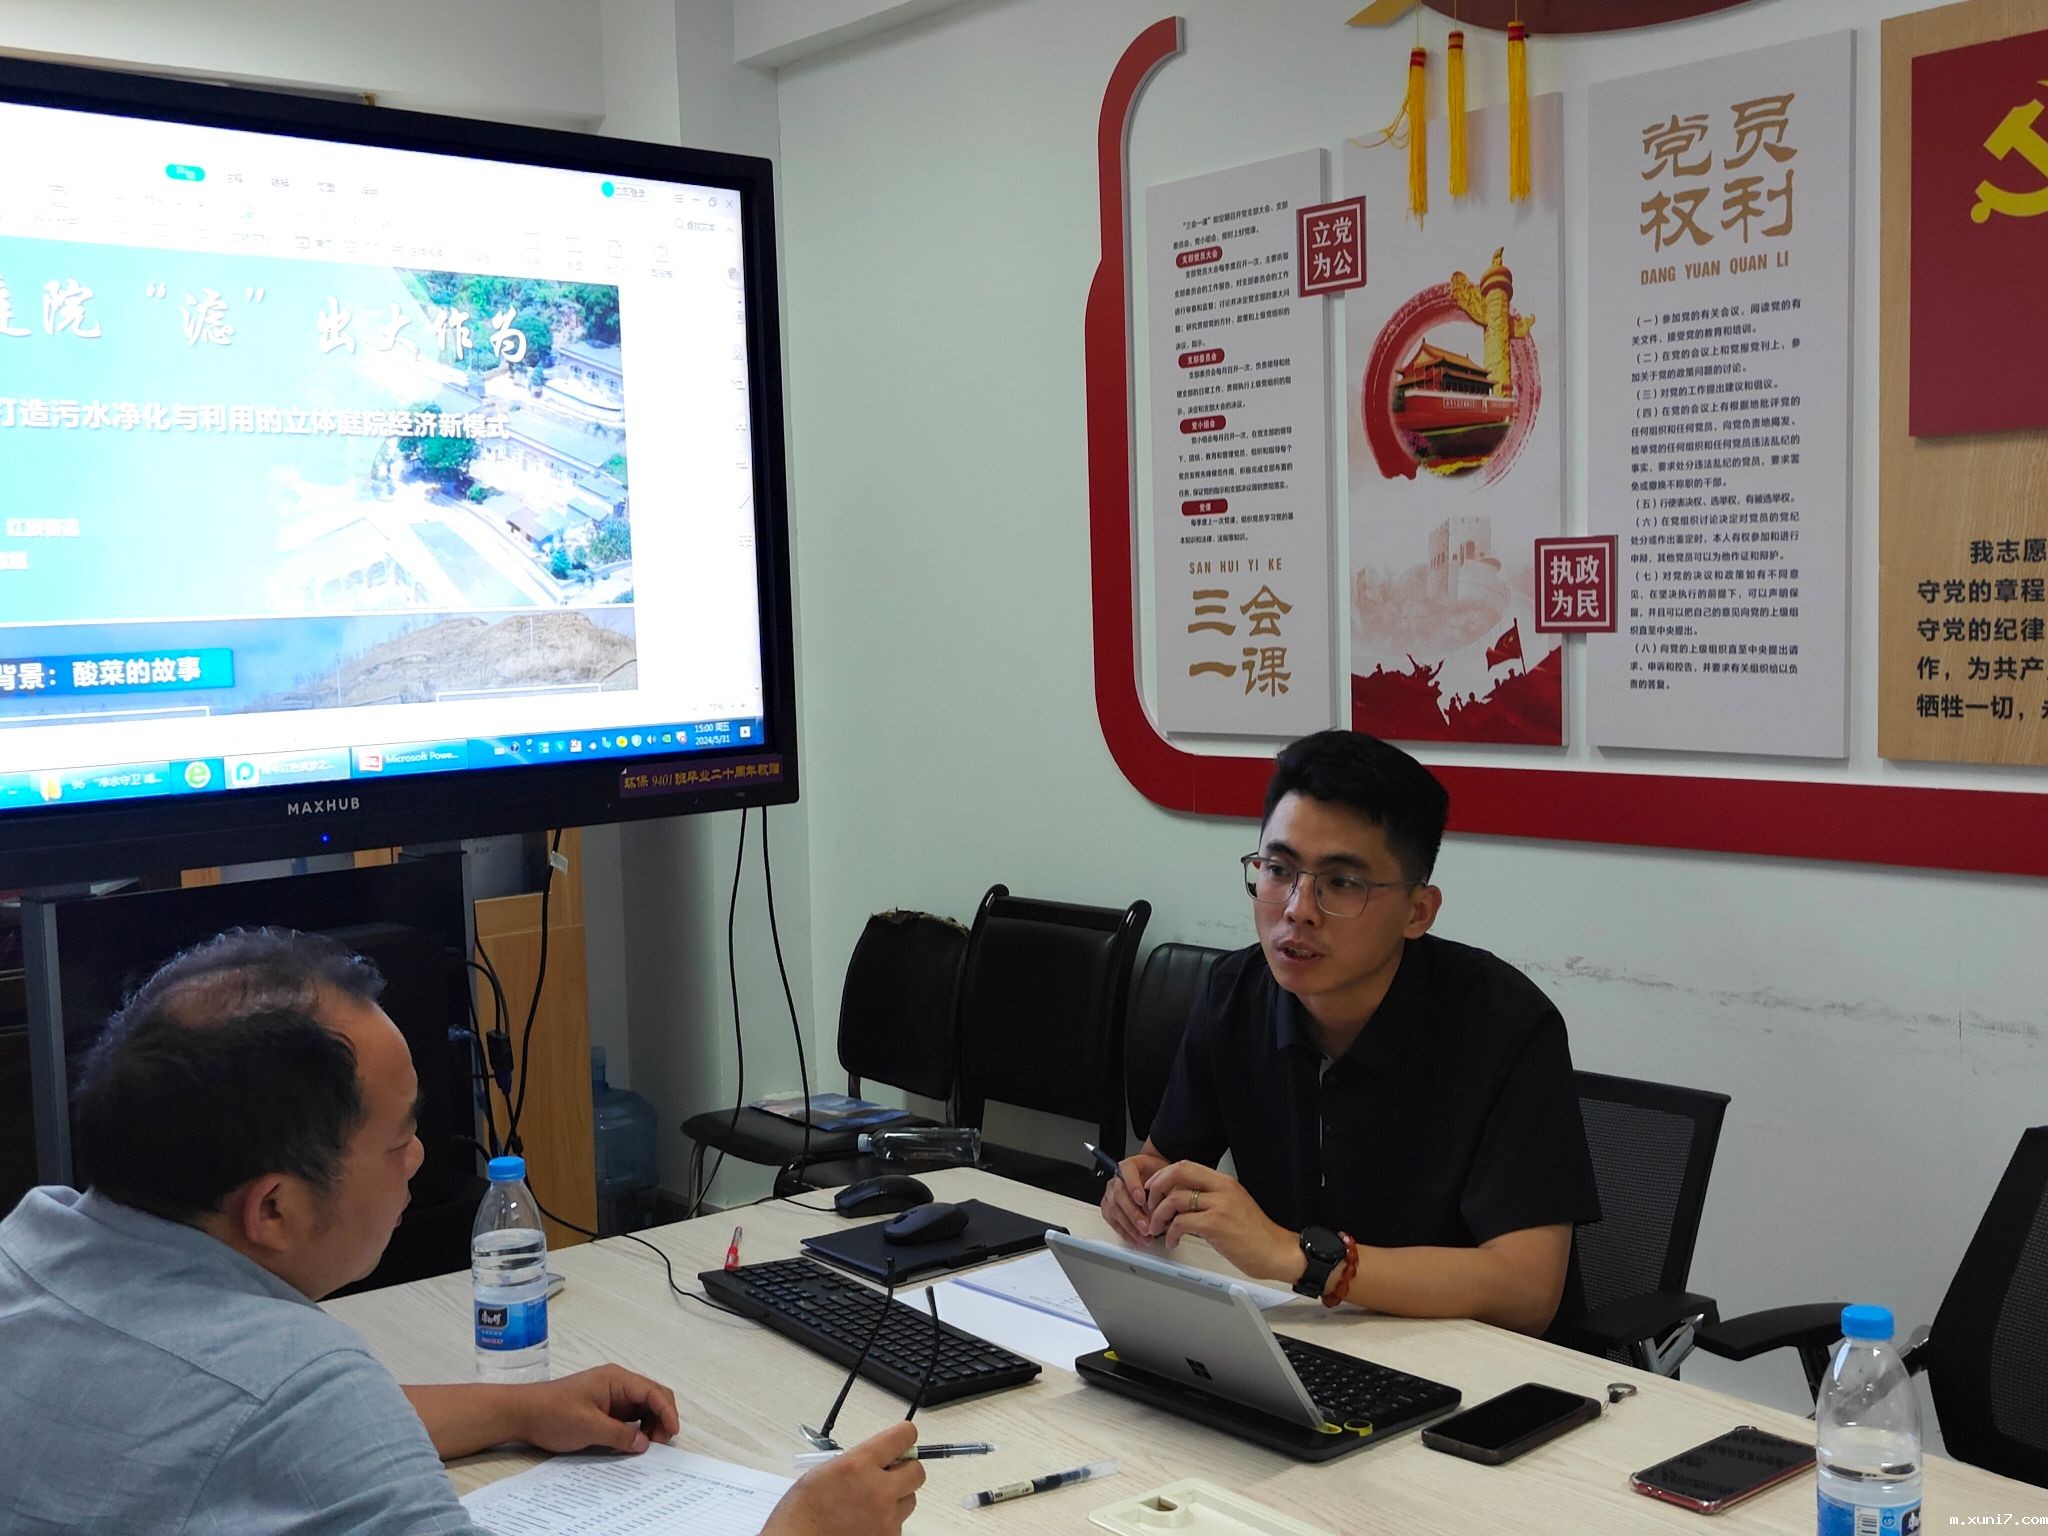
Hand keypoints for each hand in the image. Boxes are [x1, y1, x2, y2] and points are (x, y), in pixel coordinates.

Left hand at [514, 1363, 679, 1454]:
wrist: (523, 1413)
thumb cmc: (552, 1413)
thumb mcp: (588, 1427)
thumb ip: (619, 1434)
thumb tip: (644, 1442)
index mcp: (616, 1379)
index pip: (652, 1391)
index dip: (667, 1411)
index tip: (673, 1432)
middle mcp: (617, 1384)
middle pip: (652, 1396)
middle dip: (662, 1418)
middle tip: (659, 1443)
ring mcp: (611, 1395)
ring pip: (643, 1407)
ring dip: (650, 1424)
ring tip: (646, 1445)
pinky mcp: (604, 1408)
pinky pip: (629, 1416)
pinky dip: (637, 1428)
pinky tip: (632, 1442)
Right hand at [764, 1422, 924, 1535]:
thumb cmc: (801, 1512)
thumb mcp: (826, 1471)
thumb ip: (857, 1462)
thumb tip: (878, 1460)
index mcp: (859, 1464)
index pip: (903, 1437)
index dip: (904, 1437)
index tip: (903, 1440)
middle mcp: (878, 1489)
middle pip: (917, 1471)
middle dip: (905, 1471)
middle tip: (889, 1476)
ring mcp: (886, 1518)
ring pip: (910, 1501)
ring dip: (896, 1499)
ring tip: (869, 1505)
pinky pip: (898, 1525)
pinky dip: (886, 1523)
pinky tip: (864, 1523)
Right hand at [1101, 1151, 1166, 1246]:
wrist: (1155, 1180)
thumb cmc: (1160, 1177)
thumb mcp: (1166, 1176)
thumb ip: (1164, 1189)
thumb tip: (1166, 1208)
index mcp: (1131, 1165)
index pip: (1127, 1171)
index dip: (1133, 1186)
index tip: (1141, 1199)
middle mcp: (1117, 1179)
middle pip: (1119, 1194)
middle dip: (1133, 1214)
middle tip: (1146, 1227)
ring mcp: (1111, 1193)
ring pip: (1114, 1210)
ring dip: (1130, 1227)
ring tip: (1144, 1238)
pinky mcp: (1108, 1208)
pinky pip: (1113, 1222)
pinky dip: (1125, 1233)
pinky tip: (1136, 1240)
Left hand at [1142, 1161, 1297, 1281]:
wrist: (1277, 1252)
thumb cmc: (1256, 1234)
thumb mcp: (1233, 1206)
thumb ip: (1209, 1199)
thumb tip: (1180, 1201)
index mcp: (1224, 1182)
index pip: (1186, 1166)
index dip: (1164, 1175)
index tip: (1153, 1187)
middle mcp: (1221, 1189)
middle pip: (1178, 1173)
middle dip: (1156, 1187)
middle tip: (1149, 1204)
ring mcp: (1219, 1205)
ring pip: (1175, 1199)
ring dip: (1159, 1215)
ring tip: (1157, 1228)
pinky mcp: (1215, 1225)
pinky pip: (1181, 1223)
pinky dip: (1170, 1233)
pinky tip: (1173, 1241)